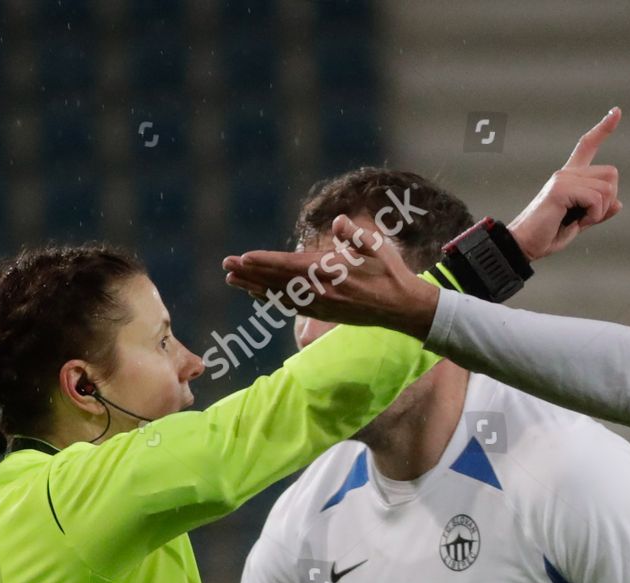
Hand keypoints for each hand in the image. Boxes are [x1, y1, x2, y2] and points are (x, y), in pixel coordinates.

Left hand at [224, 218, 436, 338]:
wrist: (403, 308)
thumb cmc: (391, 272)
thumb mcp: (377, 247)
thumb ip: (355, 234)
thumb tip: (341, 222)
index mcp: (331, 272)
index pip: (289, 266)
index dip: (264, 262)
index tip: (243, 257)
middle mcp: (322, 292)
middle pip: (278, 282)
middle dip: (250, 274)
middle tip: (226, 266)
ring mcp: (322, 305)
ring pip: (280, 296)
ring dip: (255, 287)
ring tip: (233, 280)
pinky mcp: (325, 313)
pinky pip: (291, 306)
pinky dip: (272, 299)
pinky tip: (259, 294)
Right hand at [507, 107, 622, 260]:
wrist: (524, 245)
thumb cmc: (548, 235)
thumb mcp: (580, 223)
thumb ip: (598, 212)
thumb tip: (618, 203)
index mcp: (570, 177)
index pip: (588, 145)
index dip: (604, 129)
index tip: (617, 111)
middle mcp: (567, 173)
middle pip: (612, 173)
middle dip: (608, 200)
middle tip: (586, 216)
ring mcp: (563, 179)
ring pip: (607, 189)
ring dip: (599, 212)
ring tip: (577, 220)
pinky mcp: (560, 189)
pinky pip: (596, 200)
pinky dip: (593, 216)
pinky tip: (576, 222)